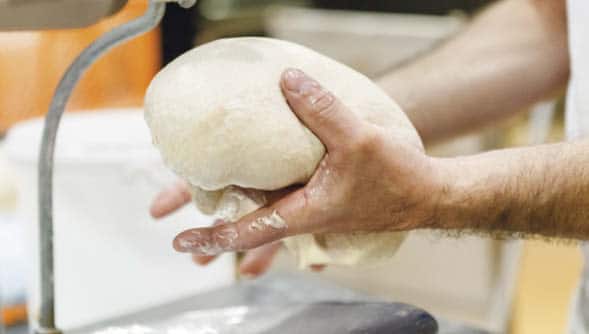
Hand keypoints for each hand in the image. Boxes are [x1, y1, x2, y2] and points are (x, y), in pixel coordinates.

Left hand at [152, 68, 446, 274]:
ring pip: (259, 209)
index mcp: (303, 213)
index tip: (181, 241)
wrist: (424, 193)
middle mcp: (300, 215)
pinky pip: (279, 195)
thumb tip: (286, 81)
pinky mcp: (318, 196)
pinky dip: (257, 188)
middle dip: (208, 220)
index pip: (248, 232)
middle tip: (169, 213)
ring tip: (200, 192)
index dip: (213, 238)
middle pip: (244, 221)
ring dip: (229, 203)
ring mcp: (308, 208)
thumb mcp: (358, 139)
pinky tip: (251, 175)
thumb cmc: (396, 178)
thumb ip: (321, 110)